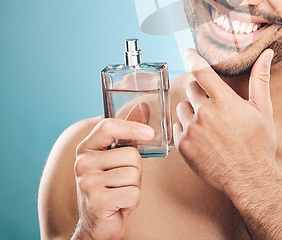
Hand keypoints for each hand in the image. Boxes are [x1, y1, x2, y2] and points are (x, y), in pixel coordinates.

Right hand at [73, 106, 153, 239]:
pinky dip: (133, 202)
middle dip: (136, 170)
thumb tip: (143, 106)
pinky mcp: (97, 202)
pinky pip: (133, 193)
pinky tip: (119, 205)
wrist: (96, 225)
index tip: (149, 133)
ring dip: (135, 186)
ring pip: (134, 174)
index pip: (108, 126)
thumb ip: (128, 134)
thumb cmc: (110, 187)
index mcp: (86, 148)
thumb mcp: (116, 158)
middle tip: (123, 181)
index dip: (132, 127)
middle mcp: (82, 163)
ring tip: (120, 192)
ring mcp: (87, 183)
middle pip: (131, 154)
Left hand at [173, 48, 276, 196]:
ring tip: (208, 121)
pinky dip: (186, 128)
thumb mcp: (262, 109)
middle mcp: (204, 113)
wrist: (250, 179)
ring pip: (182, 107)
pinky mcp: (183, 146)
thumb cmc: (259, 144)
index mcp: (224, 101)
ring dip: (192, 109)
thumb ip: (260, 78)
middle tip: (212, 101)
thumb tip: (267, 53)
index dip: (193, 57)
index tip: (188, 51)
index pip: (201, 70)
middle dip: (200, 89)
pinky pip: (177, 127)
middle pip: (191, 87)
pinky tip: (202, 136)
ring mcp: (192, 130)